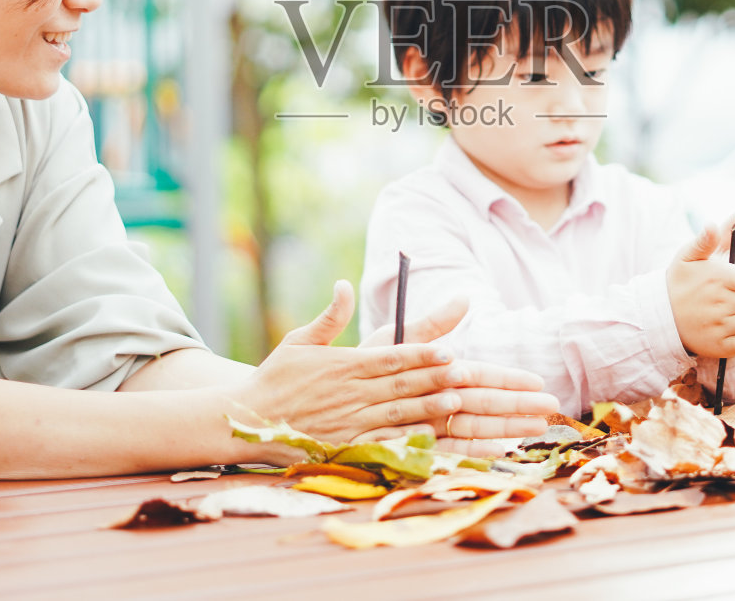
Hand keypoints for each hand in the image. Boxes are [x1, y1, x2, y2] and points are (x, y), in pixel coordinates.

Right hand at [230, 282, 554, 448]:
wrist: (244, 420)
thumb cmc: (276, 377)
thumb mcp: (301, 340)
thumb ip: (331, 315)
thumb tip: (346, 285)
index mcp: (349, 365)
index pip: (394, 358)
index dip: (423, 358)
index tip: (452, 356)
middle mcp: (357, 395)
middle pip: (415, 389)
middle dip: (460, 387)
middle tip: (491, 386)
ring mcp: (357, 424)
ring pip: (411, 419)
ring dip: (450, 417)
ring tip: (484, 415)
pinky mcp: (354, 448)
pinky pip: (397, 448)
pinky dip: (427, 449)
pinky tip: (452, 449)